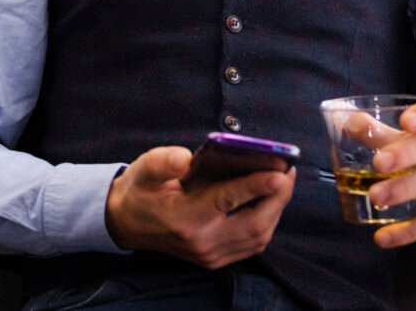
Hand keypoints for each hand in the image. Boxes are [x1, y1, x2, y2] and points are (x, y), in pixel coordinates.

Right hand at [105, 145, 295, 269]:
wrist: (126, 223)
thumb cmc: (140, 191)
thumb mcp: (144, 169)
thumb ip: (163, 162)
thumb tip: (184, 157)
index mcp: (184, 219)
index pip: (227, 201)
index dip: (256, 185)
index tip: (280, 171)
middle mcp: (201, 242)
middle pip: (254, 224)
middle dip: (278, 197)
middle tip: (288, 169)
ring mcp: (211, 255)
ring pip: (259, 236)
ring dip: (276, 209)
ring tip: (284, 180)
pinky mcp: (217, 259)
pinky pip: (253, 243)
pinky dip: (268, 221)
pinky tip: (271, 199)